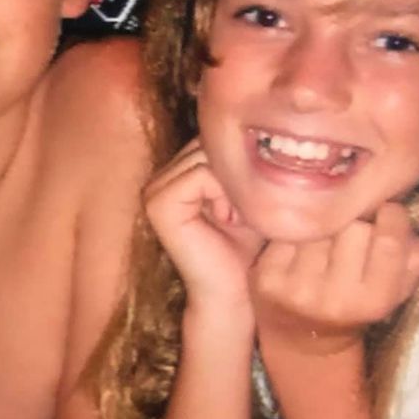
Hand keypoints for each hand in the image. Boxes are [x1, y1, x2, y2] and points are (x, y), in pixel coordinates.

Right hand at [143, 143, 263, 315]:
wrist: (235, 294)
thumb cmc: (246, 247)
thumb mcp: (244, 193)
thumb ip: (240, 161)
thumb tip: (264, 124)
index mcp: (175, 172)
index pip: (212, 138)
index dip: (238, 163)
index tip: (248, 202)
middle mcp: (159, 177)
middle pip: (209, 143)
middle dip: (236, 172)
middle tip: (244, 212)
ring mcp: (153, 189)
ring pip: (207, 155)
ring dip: (232, 185)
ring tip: (237, 217)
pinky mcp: (157, 204)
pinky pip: (200, 174)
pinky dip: (223, 194)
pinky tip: (228, 221)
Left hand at [251, 202, 418, 355]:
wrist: (302, 337)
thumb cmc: (355, 303)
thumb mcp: (393, 290)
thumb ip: (412, 260)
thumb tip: (410, 229)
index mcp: (373, 303)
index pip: (387, 244)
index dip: (392, 219)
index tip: (389, 211)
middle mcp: (334, 299)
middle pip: (352, 228)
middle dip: (356, 222)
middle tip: (353, 227)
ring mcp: (297, 288)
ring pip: (318, 225)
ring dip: (323, 223)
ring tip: (326, 235)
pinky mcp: (266, 278)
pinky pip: (286, 232)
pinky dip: (295, 231)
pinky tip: (298, 243)